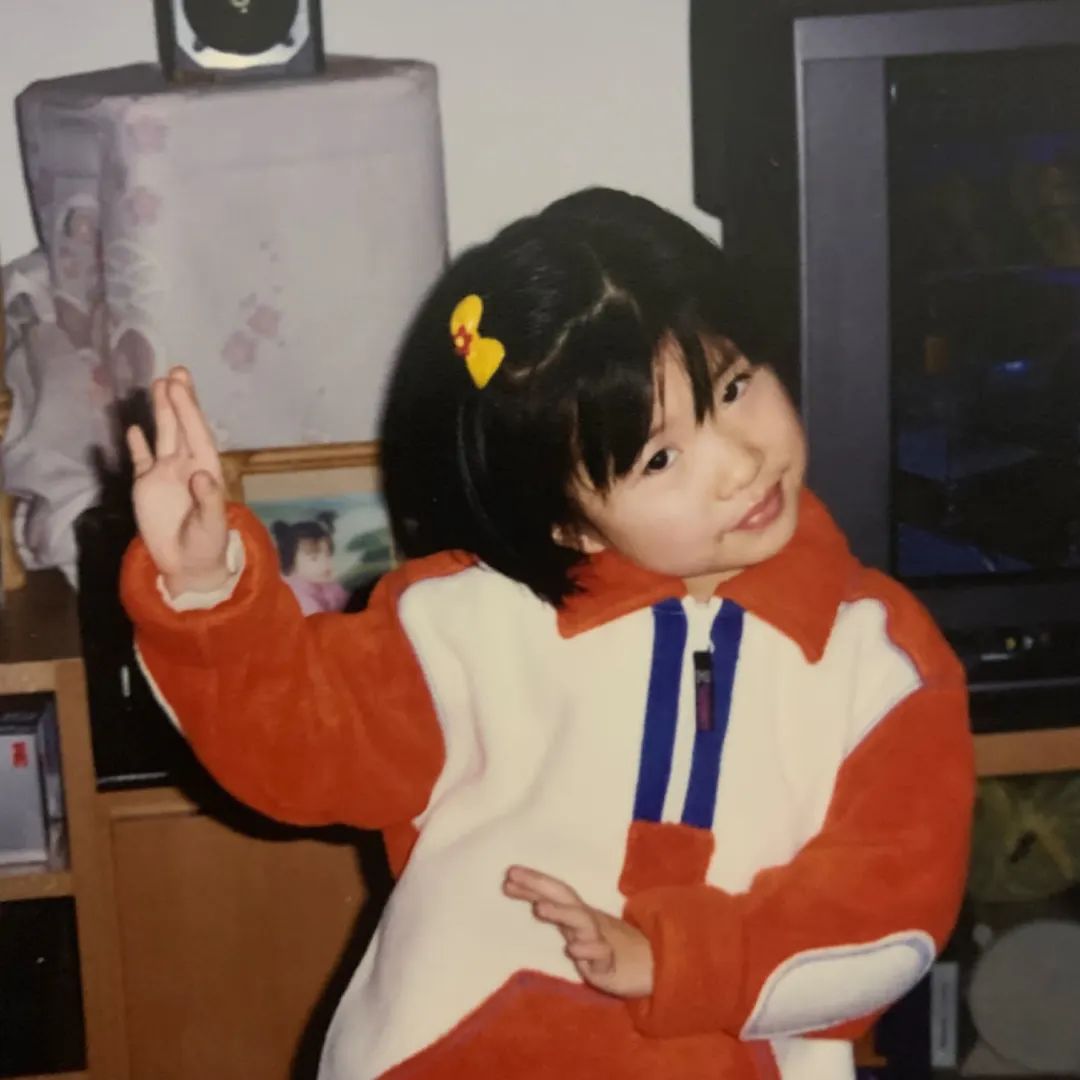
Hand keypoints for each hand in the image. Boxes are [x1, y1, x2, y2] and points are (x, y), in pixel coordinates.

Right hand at [128, 367, 229, 596]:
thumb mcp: (212, 525)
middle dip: (179, 400)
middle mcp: (186, 465)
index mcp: (205, 470)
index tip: (180, 386)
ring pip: (163, 436)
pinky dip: (138, 444)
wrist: (188, 565)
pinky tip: (133, 427)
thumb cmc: (207, 545)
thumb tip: (199, 474)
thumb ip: (208, 500)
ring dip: (161, 412)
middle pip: (182, 427)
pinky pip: (141, 459)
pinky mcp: (147, 486)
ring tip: (157, 384)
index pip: (196, 434)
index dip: (189, 410)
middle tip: (176, 371)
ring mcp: (165, 474)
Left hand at [503, 865, 652, 997]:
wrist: (650, 964)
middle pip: (563, 897)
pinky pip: (600, 954)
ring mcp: (600, 939)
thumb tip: (525, 896)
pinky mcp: (611, 964)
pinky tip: (572, 950)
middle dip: (538, 885)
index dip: (532, 882)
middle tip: (511, 876)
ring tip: (539, 908)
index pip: (553, 892)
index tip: (508, 874)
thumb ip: (555, 912)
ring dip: (560, 913)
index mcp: (577, 914)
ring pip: (581, 922)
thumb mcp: (576, 928)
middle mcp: (587, 920)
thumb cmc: (605, 945)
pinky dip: (587, 950)